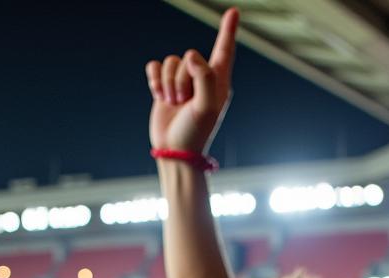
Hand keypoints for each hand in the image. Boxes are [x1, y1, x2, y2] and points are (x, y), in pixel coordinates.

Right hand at [146, 7, 237, 152]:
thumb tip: (191, 56)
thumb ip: (205, 78)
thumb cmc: (194, 134)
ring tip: (174, 105)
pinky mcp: (164, 85)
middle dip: (181, 80)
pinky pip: (155, 66)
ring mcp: (182, 81)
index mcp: (218, 82)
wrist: (174, 151)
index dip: (228, 30)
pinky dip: (154, 80)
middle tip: (184, 104)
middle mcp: (201, 78)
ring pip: (170, 61)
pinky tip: (159, 96)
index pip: (224, 50)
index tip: (234, 11)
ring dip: (168, 84)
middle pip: (187, 56)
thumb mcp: (207, 107)